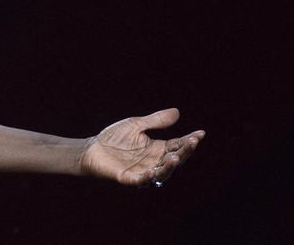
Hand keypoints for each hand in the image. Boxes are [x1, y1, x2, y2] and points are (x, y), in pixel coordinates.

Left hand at [78, 108, 204, 185]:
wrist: (92, 148)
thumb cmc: (114, 138)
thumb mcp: (136, 125)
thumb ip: (155, 121)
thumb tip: (177, 112)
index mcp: (157, 149)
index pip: (177, 145)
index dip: (189, 141)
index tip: (200, 133)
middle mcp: (154, 162)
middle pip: (174, 159)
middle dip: (184, 152)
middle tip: (192, 142)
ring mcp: (142, 171)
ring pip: (162, 172)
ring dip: (169, 166)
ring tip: (174, 157)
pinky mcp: (128, 178)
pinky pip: (141, 180)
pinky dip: (148, 178)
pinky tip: (153, 171)